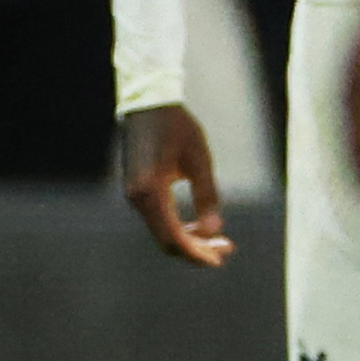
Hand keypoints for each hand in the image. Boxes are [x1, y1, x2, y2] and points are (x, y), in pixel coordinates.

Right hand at [116, 101, 232, 268]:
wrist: (147, 102)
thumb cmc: (176, 125)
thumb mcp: (199, 159)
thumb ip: (207, 196)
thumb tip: (215, 230)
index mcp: (150, 190)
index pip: (173, 237)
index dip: (196, 253)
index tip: (219, 259)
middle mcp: (137, 197)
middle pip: (166, 240)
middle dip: (196, 249)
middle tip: (226, 248)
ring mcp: (133, 194)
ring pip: (161, 231)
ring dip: (188, 239)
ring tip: (218, 238)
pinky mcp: (135, 189)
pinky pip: (157, 219)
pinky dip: (177, 227)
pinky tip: (198, 225)